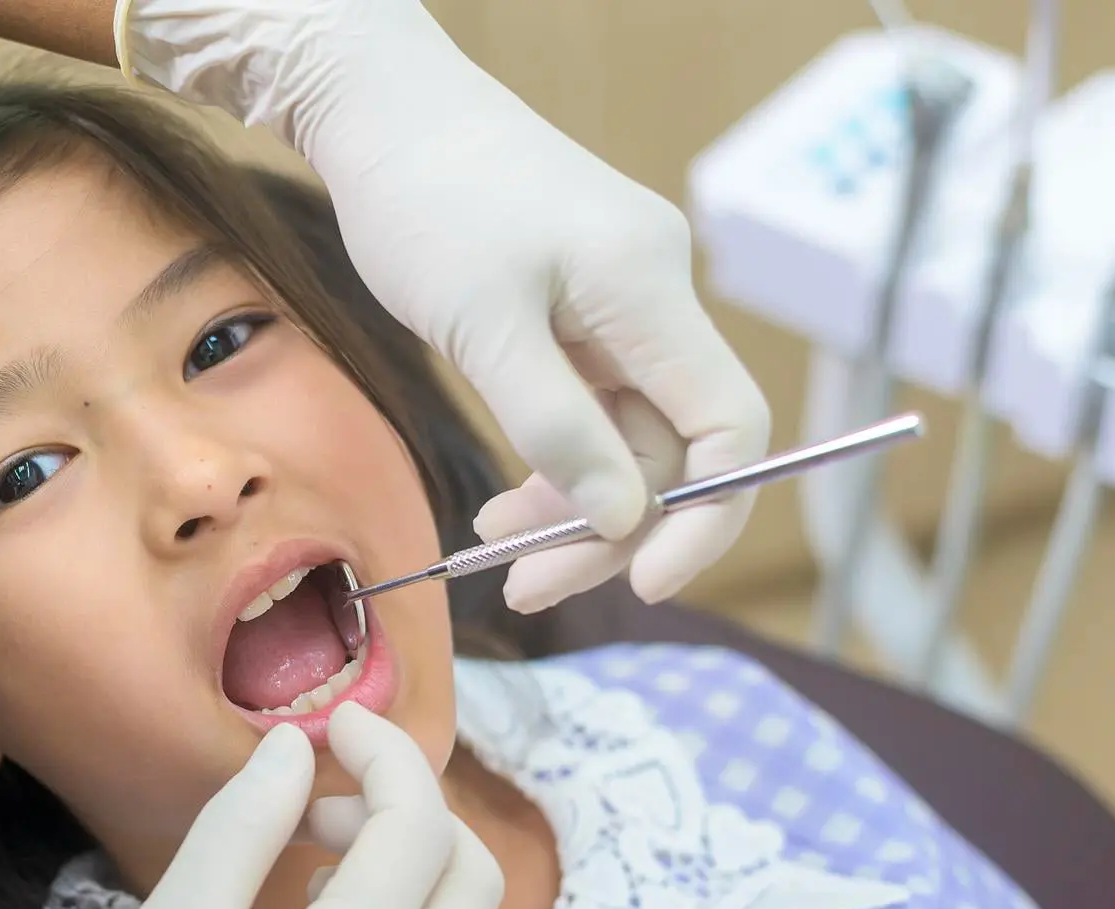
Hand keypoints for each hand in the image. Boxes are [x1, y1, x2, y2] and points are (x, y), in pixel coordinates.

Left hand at [123, 0, 770, 608]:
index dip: (705, 515)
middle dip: (610, 528)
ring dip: (574, 506)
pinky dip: (554, 463)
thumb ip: (554, 425)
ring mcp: (619, 306)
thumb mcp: (481, 324)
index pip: (731, 427)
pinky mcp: (579, 314)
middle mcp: (653, 298)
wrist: (383, 113)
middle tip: (529, 588)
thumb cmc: (426, 199)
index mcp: (649, 290)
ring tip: (501, 553)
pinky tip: (505, 503)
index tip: (644, 583)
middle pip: (673, 449)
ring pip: (626, 439)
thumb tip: (623, 517)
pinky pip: (589, 412)